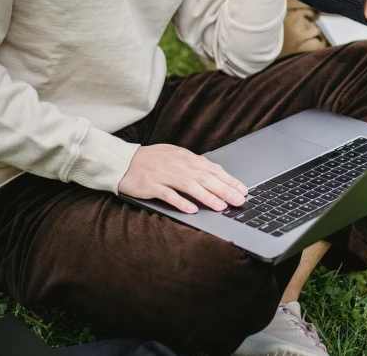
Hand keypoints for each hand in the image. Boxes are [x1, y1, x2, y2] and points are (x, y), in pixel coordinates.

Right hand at [118, 144, 248, 213]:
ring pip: (190, 186)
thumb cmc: (152, 160)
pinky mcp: (151, 185)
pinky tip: (191, 209)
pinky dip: (180, 201)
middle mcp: (177, 165)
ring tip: (221, 206)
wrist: (123, 161)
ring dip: (207, 197)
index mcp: (186, 158)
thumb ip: (194, 165)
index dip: (229, 180)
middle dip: (224, 189)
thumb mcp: (176, 157)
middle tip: (239, 200)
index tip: (243, 190)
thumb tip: (217, 174)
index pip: (212, 169)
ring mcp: (164, 174)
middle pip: (205, 177)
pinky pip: (167, 194)